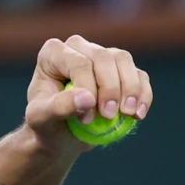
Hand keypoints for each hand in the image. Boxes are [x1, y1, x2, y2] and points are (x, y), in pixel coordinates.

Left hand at [24, 35, 152, 153]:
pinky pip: (139, 75)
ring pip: (124, 61)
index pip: (79, 63)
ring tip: (128, 114)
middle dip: (110, 88)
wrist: (59, 136)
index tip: (86, 119)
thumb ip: (58, 107)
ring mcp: (101, 56)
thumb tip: (87, 98)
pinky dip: (143, 94)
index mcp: (53, 54)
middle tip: (109, 116)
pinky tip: (139, 114)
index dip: (87, 89)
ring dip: (131, 88)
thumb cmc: (45, 124)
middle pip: (104, 57)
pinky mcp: (120, 70)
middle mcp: (78, 48)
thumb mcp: (41, 119)